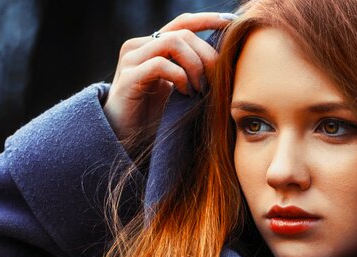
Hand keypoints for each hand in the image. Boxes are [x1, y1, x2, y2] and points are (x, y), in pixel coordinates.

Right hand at [103, 12, 235, 140]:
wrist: (124, 138)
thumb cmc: (154, 116)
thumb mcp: (178, 88)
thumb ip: (192, 71)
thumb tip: (224, 62)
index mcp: (152, 46)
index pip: (183, 23)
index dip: (208, 19)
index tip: (232, 23)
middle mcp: (139, 46)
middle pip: (183, 33)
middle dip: (207, 54)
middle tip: (216, 79)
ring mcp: (132, 59)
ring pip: (173, 43)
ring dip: (195, 65)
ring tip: (200, 88)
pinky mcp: (129, 77)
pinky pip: (161, 64)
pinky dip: (179, 77)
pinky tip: (185, 93)